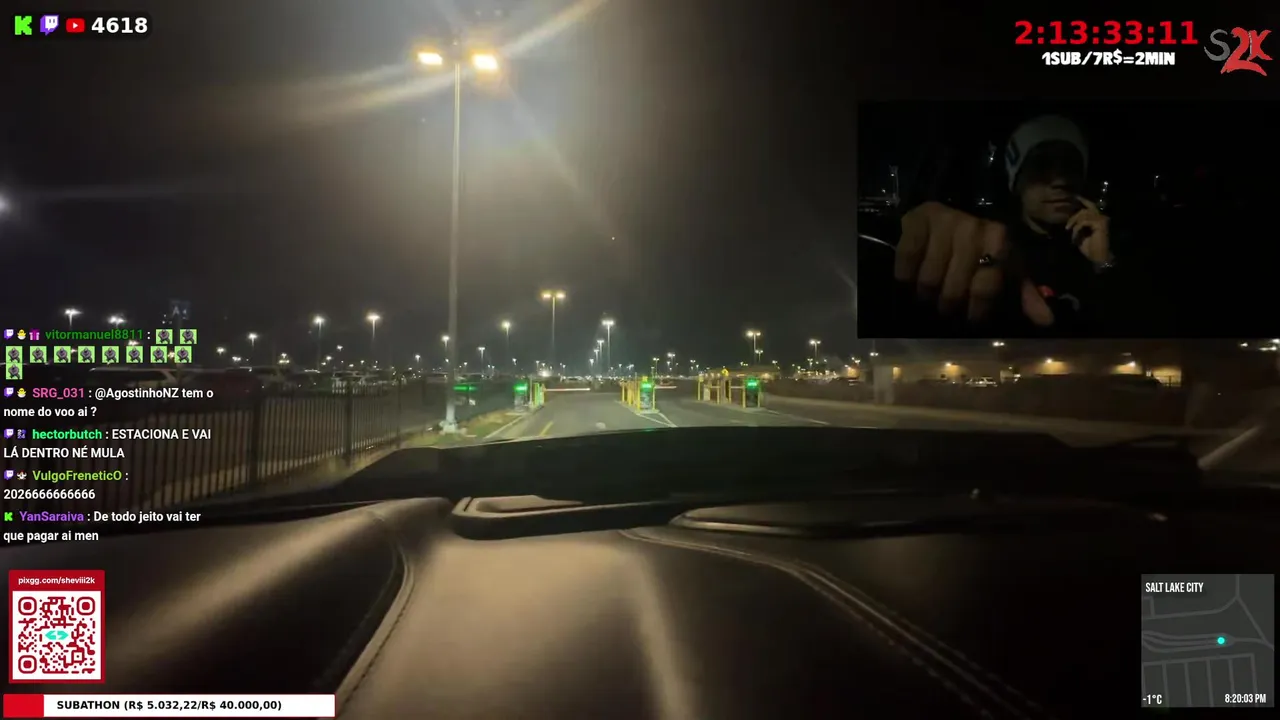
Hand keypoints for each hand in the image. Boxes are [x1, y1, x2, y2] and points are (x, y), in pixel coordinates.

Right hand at [896, 202, 1053, 326]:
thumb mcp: (1007, 269)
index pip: (985, 288)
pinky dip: (906, 276)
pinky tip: (910, 280)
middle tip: (945, 309)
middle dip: (948, 306)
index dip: (977, 311)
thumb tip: (1047, 321)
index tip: (971, 321)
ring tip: (926, 297)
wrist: (950, 219)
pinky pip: (907, 260)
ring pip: (929, 279)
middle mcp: (973, 227)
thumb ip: (1025, 295)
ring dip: (925, 295)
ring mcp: (943, 222)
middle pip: (954, 288)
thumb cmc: (981, 250)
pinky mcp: (917, 221)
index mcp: (999, 239)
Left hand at [1066, 195, 1110, 264]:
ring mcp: (1102, 219)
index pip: (1089, 205)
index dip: (1081, 200)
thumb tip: (1070, 217)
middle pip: (1085, 208)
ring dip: (1074, 223)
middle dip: (1074, 215)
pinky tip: (1075, 237)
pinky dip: (1077, 229)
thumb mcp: (1080, 234)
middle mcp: (1102, 216)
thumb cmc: (1090, 247)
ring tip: (1070, 232)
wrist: (1098, 258)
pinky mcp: (1100, 224)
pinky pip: (1083, 222)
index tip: (1071, 198)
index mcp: (1098, 218)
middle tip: (1067, 226)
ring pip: (1083, 214)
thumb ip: (1078, 224)